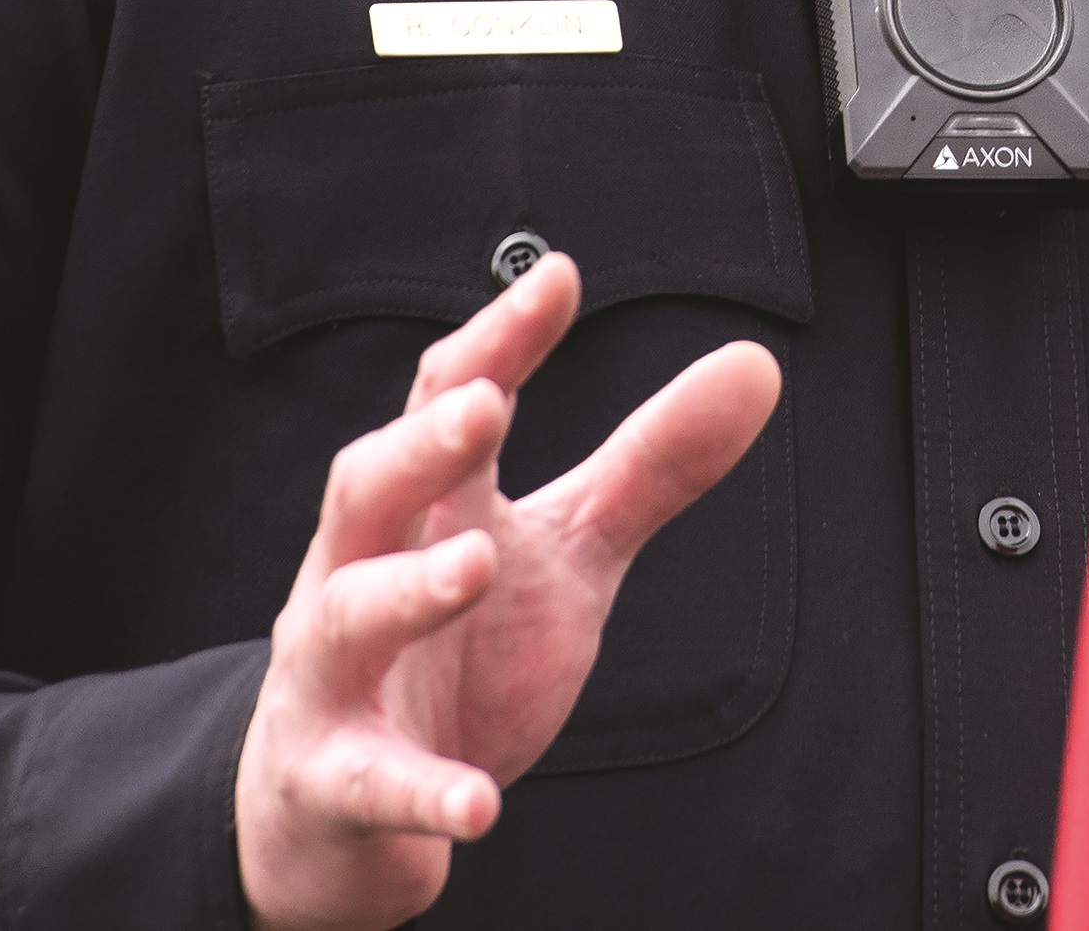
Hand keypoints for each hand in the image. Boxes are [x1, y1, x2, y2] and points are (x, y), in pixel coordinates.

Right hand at [233, 255, 782, 930]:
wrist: (343, 811)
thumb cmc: (459, 653)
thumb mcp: (566, 554)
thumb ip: (650, 465)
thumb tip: (755, 363)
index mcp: (427, 506)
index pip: (444, 400)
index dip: (497, 340)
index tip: (558, 277)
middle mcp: (359, 571)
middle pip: (368, 487)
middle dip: (420, 446)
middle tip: (484, 404)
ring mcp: (334, 677)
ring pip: (349, 617)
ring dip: (408, 590)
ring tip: (476, 566)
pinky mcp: (333, 781)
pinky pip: (370, 783)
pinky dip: (422, 791)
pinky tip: (480, 808)